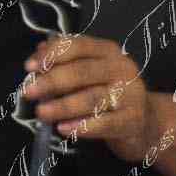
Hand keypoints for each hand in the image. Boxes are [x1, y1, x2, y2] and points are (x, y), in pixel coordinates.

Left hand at [22, 36, 153, 162]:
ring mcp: (130, 95)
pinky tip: (63, 129)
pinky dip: (81, 126)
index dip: (52, 55)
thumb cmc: (110, 95)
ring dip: (63, 106)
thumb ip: (65, 62)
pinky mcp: (132, 120)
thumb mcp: (90, 74)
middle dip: (52, 81)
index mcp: (108, 52)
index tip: (29, 67)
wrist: (146, 124)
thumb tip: (38, 52)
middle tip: (29, 92)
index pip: (78, 46)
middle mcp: (122, 69)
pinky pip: (104, 123)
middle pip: (82, 72)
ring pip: (92, 98)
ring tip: (42, 113)